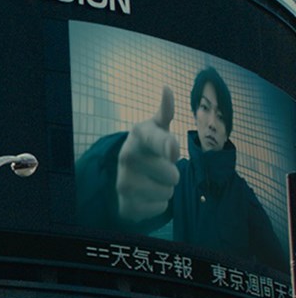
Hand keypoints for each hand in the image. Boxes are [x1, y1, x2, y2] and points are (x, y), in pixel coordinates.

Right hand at [116, 87, 180, 222]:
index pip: (157, 140)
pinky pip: (159, 208)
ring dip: (165, 190)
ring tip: (152, 181)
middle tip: (159, 169)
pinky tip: (145, 195)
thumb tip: (166, 89)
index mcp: (139, 135)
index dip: (168, 147)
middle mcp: (127, 158)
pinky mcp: (126, 205)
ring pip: (167, 193)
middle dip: (172, 174)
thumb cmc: (148, 148)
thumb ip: (164, 111)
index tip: (174, 153)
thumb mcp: (156, 128)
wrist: (123, 175)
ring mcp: (124, 183)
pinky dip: (157, 204)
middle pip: (173, 175)